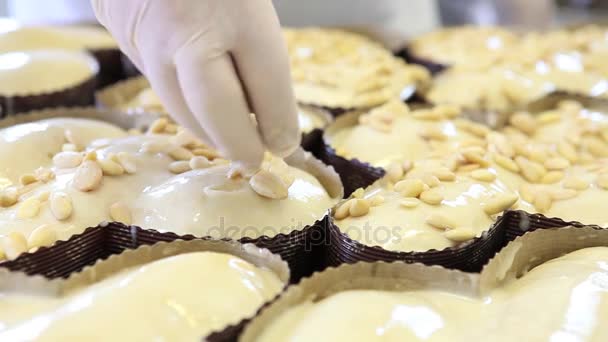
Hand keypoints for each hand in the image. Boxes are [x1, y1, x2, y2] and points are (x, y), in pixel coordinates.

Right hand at [92, 0, 299, 168]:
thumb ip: (260, 42)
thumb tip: (272, 110)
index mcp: (235, 8)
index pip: (266, 82)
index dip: (279, 121)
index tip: (287, 143)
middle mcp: (186, 25)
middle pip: (216, 107)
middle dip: (238, 142)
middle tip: (255, 160)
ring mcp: (146, 31)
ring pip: (177, 102)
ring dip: (206, 130)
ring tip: (229, 142)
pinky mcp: (120, 29)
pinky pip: (155, 78)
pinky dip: (180, 101)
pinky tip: (198, 108)